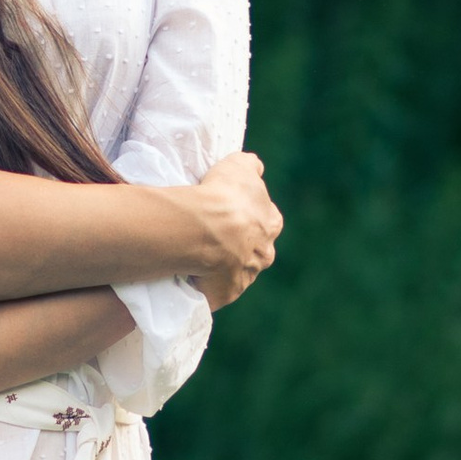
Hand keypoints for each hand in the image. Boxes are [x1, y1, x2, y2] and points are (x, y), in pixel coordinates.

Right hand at [187, 151, 282, 308]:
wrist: (208, 228)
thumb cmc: (224, 194)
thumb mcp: (240, 165)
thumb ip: (250, 167)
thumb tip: (254, 167)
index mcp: (271, 224)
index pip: (265, 221)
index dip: (248, 217)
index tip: (230, 214)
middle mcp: (264, 254)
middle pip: (253, 251)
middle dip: (238, 246)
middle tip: (212, 237)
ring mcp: (246, 277)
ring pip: (235, 272)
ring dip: (221, 267)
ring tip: (195, 257)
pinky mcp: (226, 294)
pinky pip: (216, 291)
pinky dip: (205, 286)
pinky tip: (189, 277)